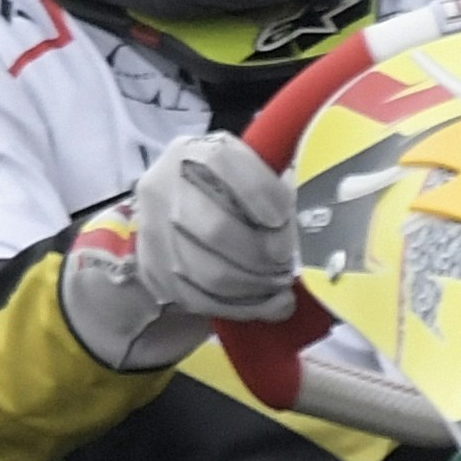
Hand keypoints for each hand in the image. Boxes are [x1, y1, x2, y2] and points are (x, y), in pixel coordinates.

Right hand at [60, 132, 299, 368]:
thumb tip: (306, 224)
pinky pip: (200, 301)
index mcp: (192, 152)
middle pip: (215, 228)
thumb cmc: (231, 189)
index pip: (223, 163)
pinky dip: (241, 307)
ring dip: (256, 286)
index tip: (285, 220)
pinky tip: (267, 303)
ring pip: (209, 273)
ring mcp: (153, 232)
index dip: (261, 196)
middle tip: (287, 262)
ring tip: (280, 284)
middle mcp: (163, 187)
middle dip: (261, 253)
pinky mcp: (153, 271)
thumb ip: (275, 187)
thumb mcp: (251, 170)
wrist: (182, 208)